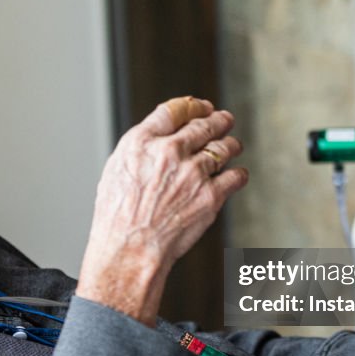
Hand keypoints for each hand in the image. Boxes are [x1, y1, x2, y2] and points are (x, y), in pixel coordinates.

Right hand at [76, 96, 247, 325]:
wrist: (130, 249)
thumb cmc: (117, 219)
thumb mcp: (115, 172)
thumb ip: (139, 151)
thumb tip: (157, 142)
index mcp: (141, 143)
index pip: (174, 110)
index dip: (193, 106)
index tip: (202, 107)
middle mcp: (169, 152)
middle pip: (204, 124)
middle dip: (218, 120)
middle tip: (224, 120)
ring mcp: (192, 173)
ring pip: (224, 148)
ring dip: (231, 145)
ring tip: (234, 145)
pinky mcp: (210, 195)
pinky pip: (235, 176)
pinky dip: (238, 175)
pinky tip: (238, 175)